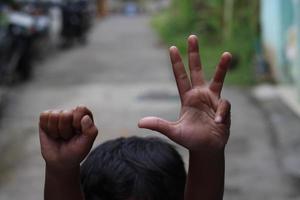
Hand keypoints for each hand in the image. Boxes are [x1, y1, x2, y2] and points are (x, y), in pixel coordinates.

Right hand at [39, 106, 97, 169]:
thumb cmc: (76, 151)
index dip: (78, 122)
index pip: (81, 109)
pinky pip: (44, 116)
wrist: (61, 161)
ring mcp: (59, 114)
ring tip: (61, 136)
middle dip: (66, 130)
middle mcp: (72, 112)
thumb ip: (91, 131)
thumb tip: (86, 117)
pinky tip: (52, 134)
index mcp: (85, 115)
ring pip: (54, 115)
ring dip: (56, 131)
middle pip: (66, 114)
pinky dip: (48, 128)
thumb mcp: (87, 144)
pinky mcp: (46, 117)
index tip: (78, 132)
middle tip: (68, 137)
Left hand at [138, 35, 231, 152]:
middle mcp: (200, 95)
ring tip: (227, 54)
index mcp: (187, 98)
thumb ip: (159, 125)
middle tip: (192, 36)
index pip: (180, 77)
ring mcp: (213, 99)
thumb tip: (139, 123)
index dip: (177, 63)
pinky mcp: (223, 107)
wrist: (207, 149)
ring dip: (222, 67)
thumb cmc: (190, 139)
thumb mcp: (173, 131)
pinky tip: (217, 123)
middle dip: (194, 54)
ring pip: (218, 79)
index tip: (172, 48)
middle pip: (197, 70)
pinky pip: (223, 106)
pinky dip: (220, 113)